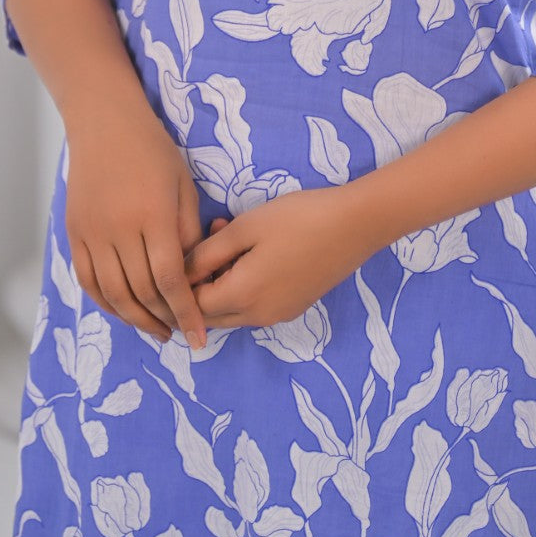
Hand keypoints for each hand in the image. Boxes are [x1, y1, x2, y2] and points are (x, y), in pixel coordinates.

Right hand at [64, 107, 208, 349]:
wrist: (105, 123)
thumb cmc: (153, 150)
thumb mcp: (183, 185)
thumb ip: (188, 232)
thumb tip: (190, 276)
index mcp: (153, 216)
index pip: (170, 280)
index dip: (186, 313)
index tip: (199, 337)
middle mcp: (119, 230)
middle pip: (142, 292)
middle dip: (164, 319)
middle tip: (180, 333)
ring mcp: (92, 233)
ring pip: (113, 293)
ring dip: (136, 319)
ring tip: (156, 329)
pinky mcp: (75, 233)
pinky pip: (88, 280)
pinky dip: (106, 303)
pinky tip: (124, 311)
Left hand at [183, 186, 376, 329]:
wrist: (355, 224)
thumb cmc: (297, 219)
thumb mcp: (245, 228)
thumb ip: (207, 254)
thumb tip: (181, 273)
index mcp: (243, 297)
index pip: (192, 306)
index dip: (181, 282)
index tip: (185, 248)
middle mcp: (258, 317)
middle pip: (210, 315)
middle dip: (199, 284)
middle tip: (206, 241)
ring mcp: (278, 315)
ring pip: (232, 310)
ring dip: (221, 281)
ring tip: (228, 236)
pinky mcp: (293, 307)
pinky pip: (254, 305)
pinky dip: (242, 284)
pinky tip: (253, 250)